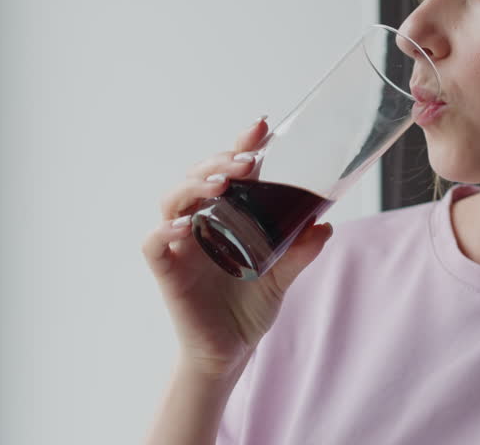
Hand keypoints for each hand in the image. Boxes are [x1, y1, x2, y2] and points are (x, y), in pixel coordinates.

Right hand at [141, 117, 334, 378]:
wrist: (230, 352)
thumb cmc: (248, 307)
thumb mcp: (283, 274)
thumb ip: (301, 250)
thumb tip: (325, 224)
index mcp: (223, 215)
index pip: (226, 171)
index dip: (239, 147)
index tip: (261, 127)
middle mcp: (197, 223)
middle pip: (196, 177)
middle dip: (219, 162)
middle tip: (247, 161)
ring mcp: (179, 245)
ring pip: (172, 201)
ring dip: (194, 186)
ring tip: (221, 184)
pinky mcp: (167, 272)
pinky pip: (154, 244)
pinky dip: (164, 231)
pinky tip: (185, 226)